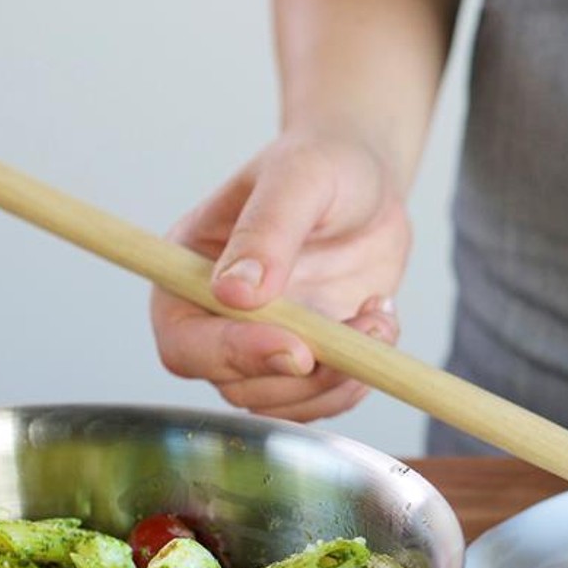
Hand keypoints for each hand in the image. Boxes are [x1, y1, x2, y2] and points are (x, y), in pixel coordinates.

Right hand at [151, 132, 409, 421]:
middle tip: (363, 330)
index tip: (298, 348)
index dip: (234, 356)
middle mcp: (217, 320)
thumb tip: (236, 294)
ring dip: (342, 379)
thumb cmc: (322, 165)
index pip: (185, 345)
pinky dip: (364, 375)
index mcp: (187, 276)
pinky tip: (381, 319)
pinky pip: (329, 396)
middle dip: (307, 375)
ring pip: (287, 402)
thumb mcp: (298, 178)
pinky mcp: (312, 356)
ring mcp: (266, 342)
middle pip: (239, 386)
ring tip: (379, 318)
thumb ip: (266, 231)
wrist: (367, 180)